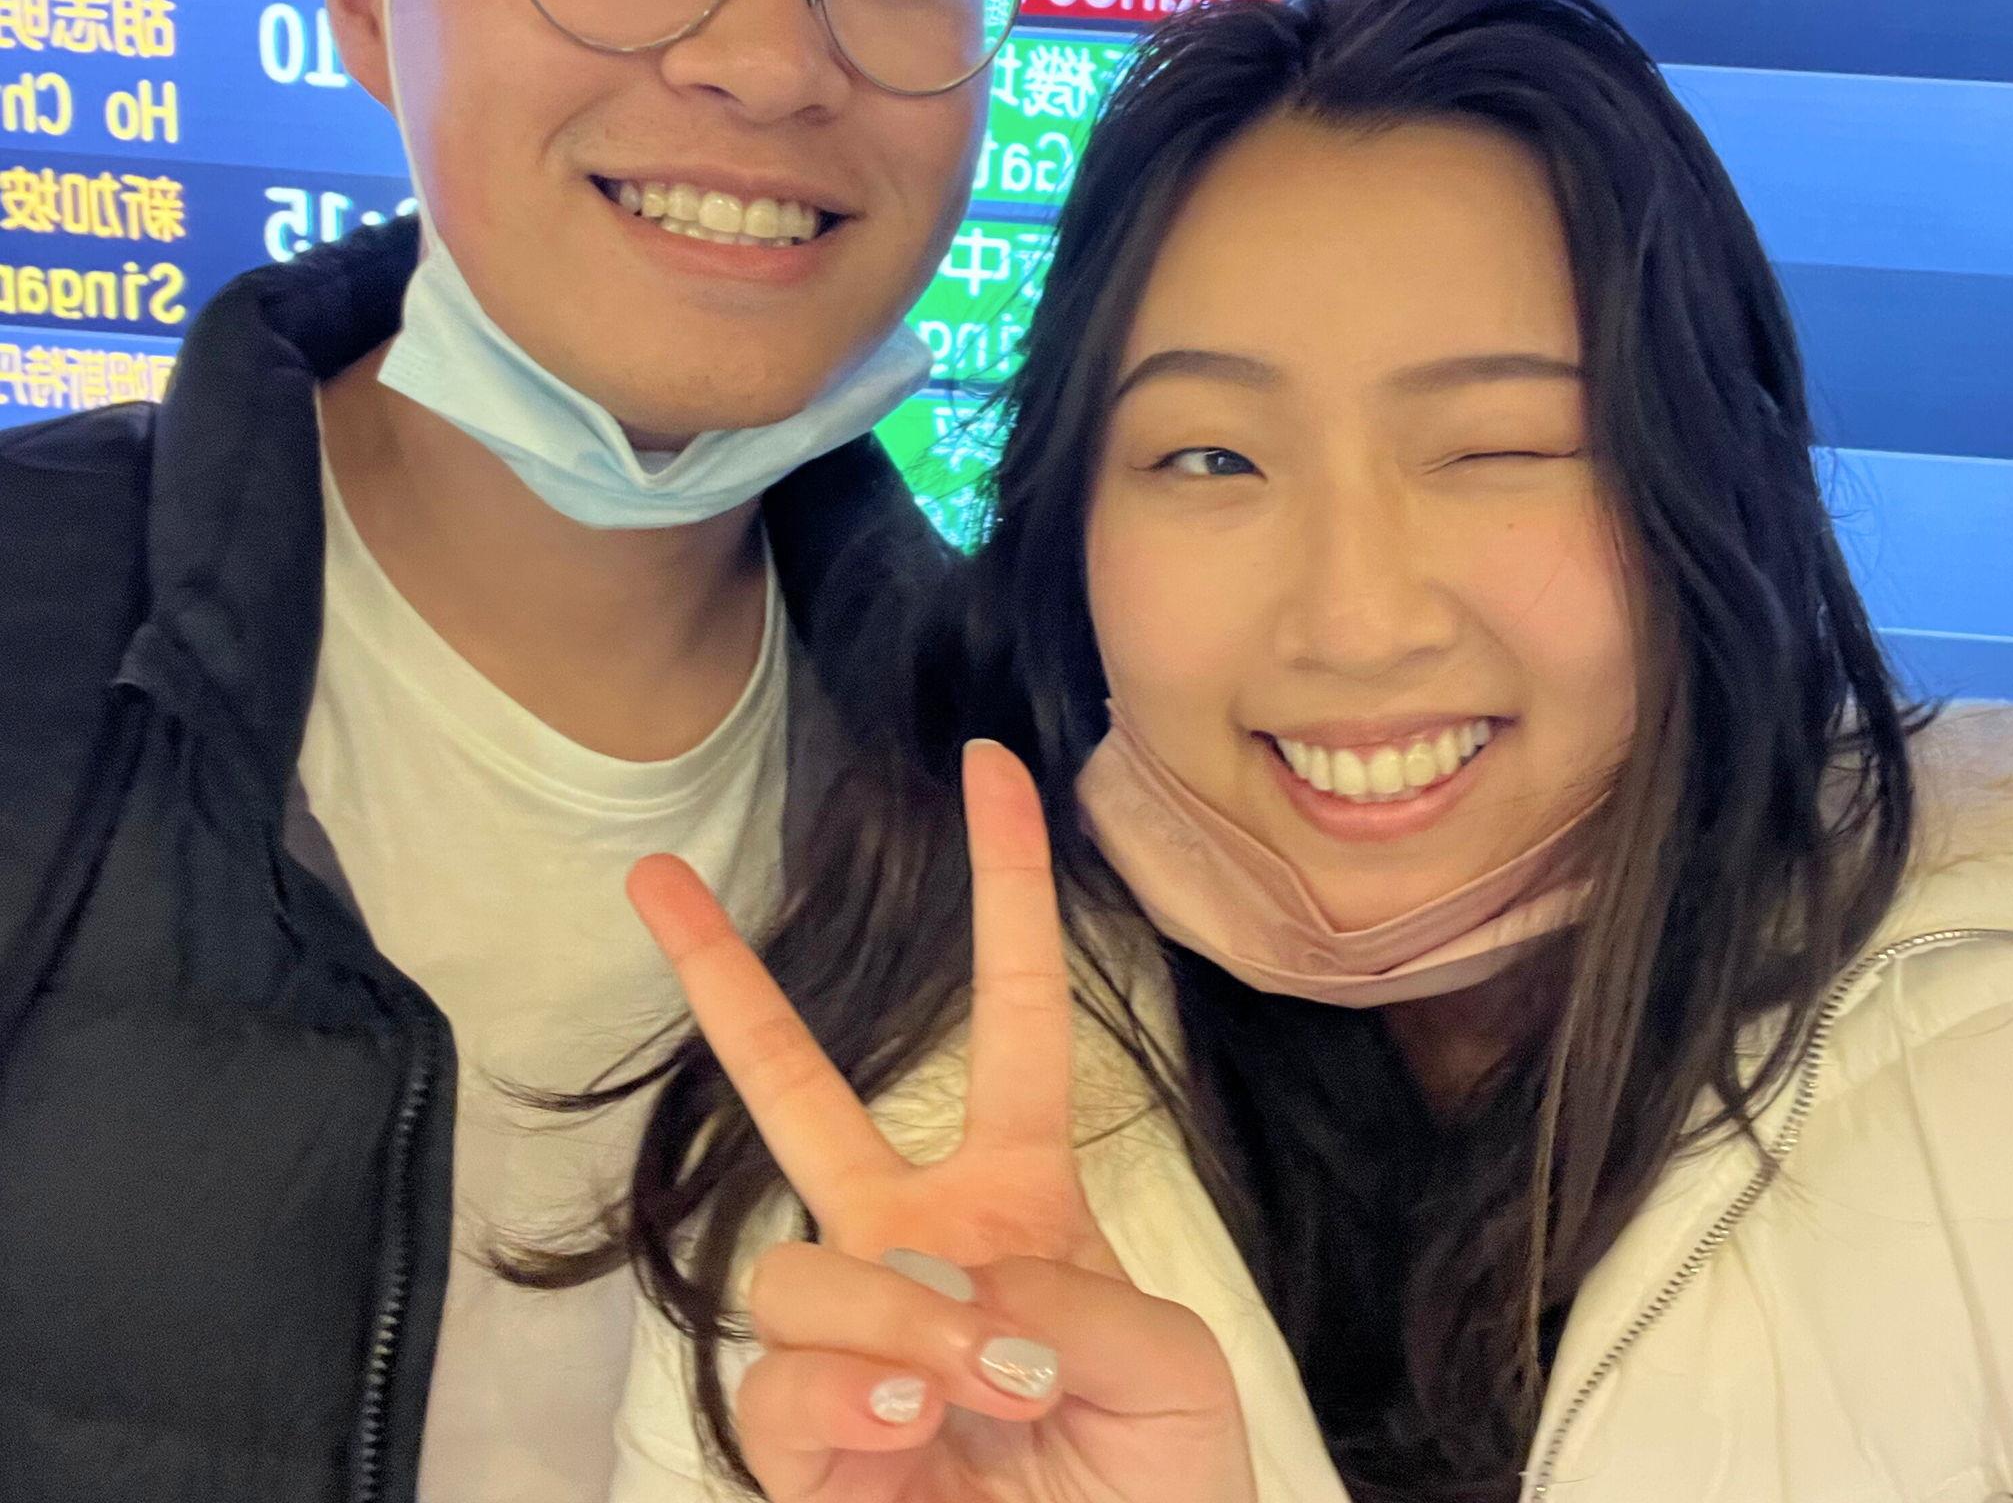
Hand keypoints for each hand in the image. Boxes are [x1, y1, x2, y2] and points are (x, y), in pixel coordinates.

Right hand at [629, 739, 1254, 1502]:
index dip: (1009, 891)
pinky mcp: (798, 1439)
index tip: (993, 772)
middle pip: (799, 1089)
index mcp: (1017, 1197)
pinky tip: (906, 1435)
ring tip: (967, 1395)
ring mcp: (848, 1337)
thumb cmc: (1162, 1490)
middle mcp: (912, 1244)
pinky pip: (776, 1380)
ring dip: (890, 1324)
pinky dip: (846, 1400)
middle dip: (724, 981)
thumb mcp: (1171, 1369)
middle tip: (652, 876)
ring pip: (796, 1267)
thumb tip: (945, 1280)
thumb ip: (1075, 1292)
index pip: (1014, 1015)